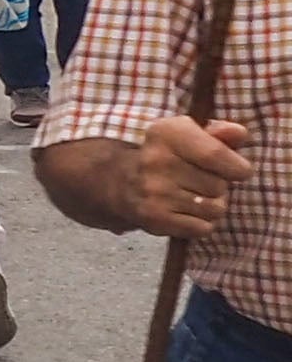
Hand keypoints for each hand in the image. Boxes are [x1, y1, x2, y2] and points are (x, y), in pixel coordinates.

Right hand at [141, 111, 260, 238]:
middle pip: (219, 186)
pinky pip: (203, 228)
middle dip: (218, 187)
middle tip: (200, 182)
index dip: (237, 167)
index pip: (216, 154)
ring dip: (211, 206)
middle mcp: (155, 161)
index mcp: (166, 133)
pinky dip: (200, 224)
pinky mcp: (154, 218)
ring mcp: (153, 192)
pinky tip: (185, 213)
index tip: (238, 170)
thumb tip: (239, 133)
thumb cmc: (168, 156)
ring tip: (193, 198)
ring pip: (215, 209)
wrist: (121, 181)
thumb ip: (219, 134)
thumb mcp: (189, 135)